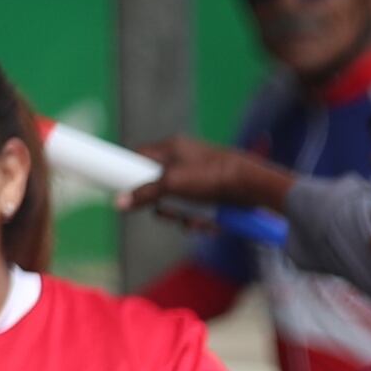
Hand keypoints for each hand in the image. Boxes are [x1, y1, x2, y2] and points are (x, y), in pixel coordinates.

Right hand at [127, 135, 290, 216]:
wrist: (252, 186)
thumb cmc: (211, 176)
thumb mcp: (172, 184)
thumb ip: (145, 193)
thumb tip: (119, 203)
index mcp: (172, 148)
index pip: (140, 156)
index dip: (131, 173)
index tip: (126, 190)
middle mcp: (185, 161)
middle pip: (159, 188)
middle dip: (165, 207)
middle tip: (171, 212)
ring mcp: (200, 179)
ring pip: (179, 204)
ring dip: (185, 217)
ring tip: (197, 219)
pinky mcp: (213, 195)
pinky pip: (197, 211)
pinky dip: (201, 219)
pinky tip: (210, 222)